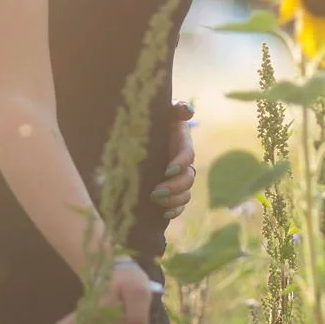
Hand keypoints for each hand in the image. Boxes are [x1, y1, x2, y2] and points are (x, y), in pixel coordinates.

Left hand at [150, 100, 195, 221]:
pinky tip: (163, 214)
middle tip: (155, 192)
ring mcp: (177, 178)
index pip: (187, 154)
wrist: (136, 134)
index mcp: (181, 142)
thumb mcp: (161, 111)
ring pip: (186, 193)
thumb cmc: (149, 120)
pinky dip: (174, 211)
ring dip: (174, 201)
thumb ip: (174, 109)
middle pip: (188, 178)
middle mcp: (182, 162)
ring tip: (156, 202)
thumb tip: (187, 111)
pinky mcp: (171, 191)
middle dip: (174, 187)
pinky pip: (180, 205)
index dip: (180, 163)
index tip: (167, 170)